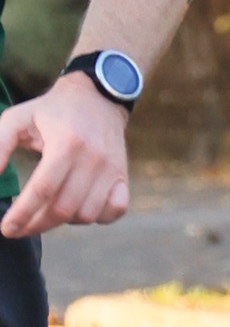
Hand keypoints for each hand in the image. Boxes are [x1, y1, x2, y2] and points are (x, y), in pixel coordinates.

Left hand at [0, 72, 132, 237]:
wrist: (97, 97)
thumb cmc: (51, 111)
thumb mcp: (17, 118)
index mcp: (66, 143)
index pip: (43, 190)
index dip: (22, 214)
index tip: (6, 229)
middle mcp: (93, 158)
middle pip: (63, 208)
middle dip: (36, 225)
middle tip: (18, 229)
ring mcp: (112, 169)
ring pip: (86, 214)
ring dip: (63, 221)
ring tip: (46, 212)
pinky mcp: (122, 175)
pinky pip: (114, 211)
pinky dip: (96, 218)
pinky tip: (78, 209)